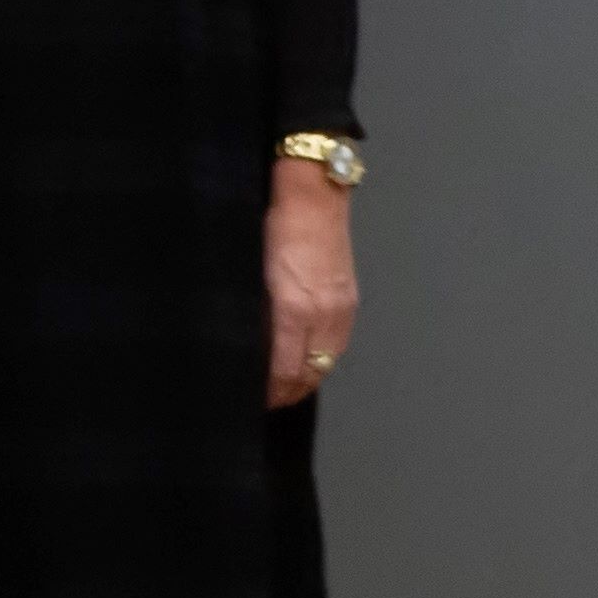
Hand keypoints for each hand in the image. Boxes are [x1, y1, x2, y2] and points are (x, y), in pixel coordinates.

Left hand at [267, 160, 361, 408]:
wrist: (313, 197)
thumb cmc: (273, 226)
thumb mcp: (251, 272)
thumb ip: (255, 314)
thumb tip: (248, 346)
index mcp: (292, 308)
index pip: (284, 371)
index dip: (270, 392)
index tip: (255, 399)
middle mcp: (321, 314)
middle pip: (309, 374)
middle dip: (288, 394)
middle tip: (267, 401)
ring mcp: (340, 309)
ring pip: (326, 362)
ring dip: (307, 380)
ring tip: (285, 388)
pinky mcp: (350, 301)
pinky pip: (338, 344)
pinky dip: (322, 358)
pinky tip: (307, 359)